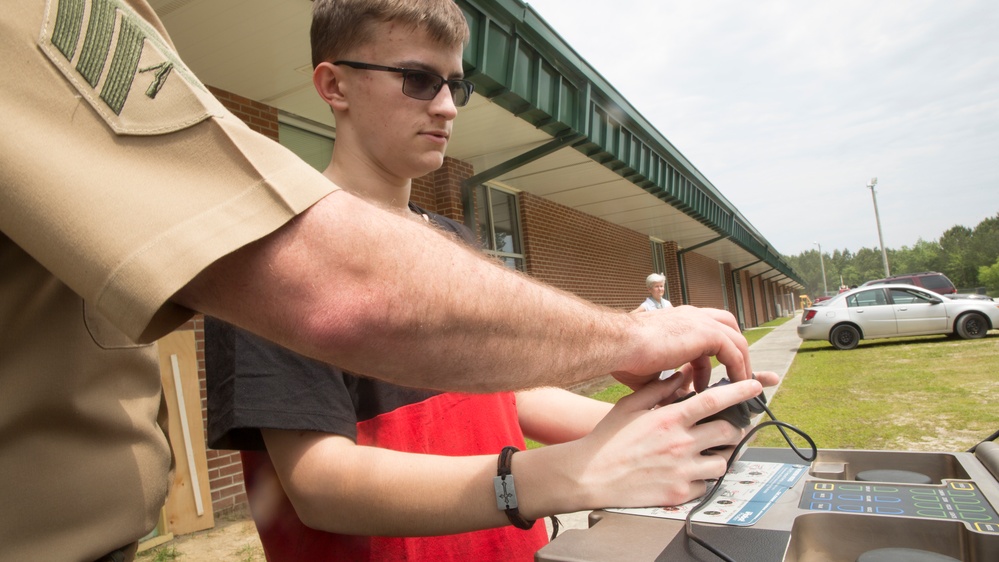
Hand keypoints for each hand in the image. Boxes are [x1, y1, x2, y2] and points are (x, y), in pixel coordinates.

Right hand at [564, 374, 765, 509]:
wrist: (591, 475)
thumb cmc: (608, 439)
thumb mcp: (630, 406)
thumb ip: (659, 390)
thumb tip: (683, 375)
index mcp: (670, 419)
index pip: (715, 400)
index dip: (740, 392)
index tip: (756, 388)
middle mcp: (681, 443)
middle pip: (728, 432)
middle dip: (735, 428)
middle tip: (730, 427)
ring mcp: (683, 470)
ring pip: (723, 462)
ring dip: (721, 455)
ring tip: (709, 452)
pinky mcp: (680, 493)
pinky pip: (706, 485)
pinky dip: (703, 478)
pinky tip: (690, 472)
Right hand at [612, 306, 752, 391]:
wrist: (618, 345)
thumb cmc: (624, 357)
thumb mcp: (649, 372)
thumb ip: (663, 382)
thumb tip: (670, 398)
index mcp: (677, 320)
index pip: (705, 329)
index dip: (710, 353)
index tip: (706, 376)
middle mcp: (691, 316)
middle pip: (728, 326)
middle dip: (734, 350)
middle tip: (734, 375)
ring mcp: (701, 322)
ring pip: (736, 340)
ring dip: (741, 363)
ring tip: (742, 387)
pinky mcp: (707, 333)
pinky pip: (734, 352)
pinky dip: (739, 369)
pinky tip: (738, 386)